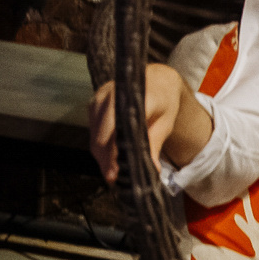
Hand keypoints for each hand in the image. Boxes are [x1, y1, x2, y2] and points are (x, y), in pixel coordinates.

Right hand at [89, 62, 202, 185]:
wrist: (156, 79)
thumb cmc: (164, 102)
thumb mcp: (166, 122)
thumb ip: (156, 143)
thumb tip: (153, 169)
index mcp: (134, 95)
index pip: (119, 126)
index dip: (115, 151)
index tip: (115, 172)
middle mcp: (112, 94)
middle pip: (101, 134)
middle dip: (106, 159)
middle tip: (114, 179)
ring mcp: (99, 98)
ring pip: (94, 135)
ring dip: (101, 156)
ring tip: (112, 174)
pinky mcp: (93, 104)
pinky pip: (92, 131)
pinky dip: (100, 146)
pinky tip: (109, 160)